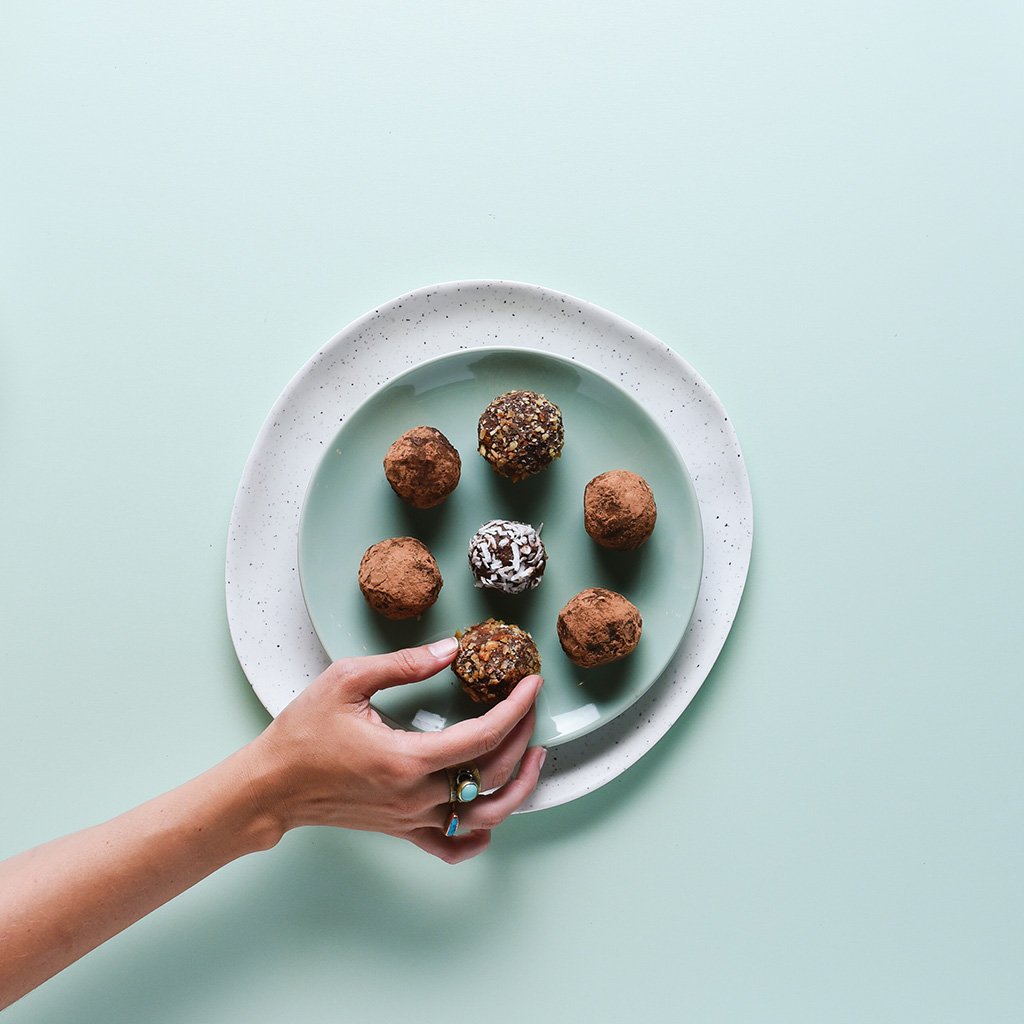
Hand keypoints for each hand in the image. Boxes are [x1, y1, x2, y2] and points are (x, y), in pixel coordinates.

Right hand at [245, 638, 545, 862]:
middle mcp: (414, 795)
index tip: (532, 684)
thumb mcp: (347, 680)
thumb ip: (404, 665)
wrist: (270, 786)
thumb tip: (450, 649)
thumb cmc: (302, 732)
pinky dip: (477, 838)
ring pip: (483, 817)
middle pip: (491, 773)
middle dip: (522, 738)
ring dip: (517, 789)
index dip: (516, 709)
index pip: (483, 736)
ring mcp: (409, 818)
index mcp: (406, 758)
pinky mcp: (399, 830)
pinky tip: (490, 818)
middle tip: (532, 707)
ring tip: (534, 758)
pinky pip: (449, 847)